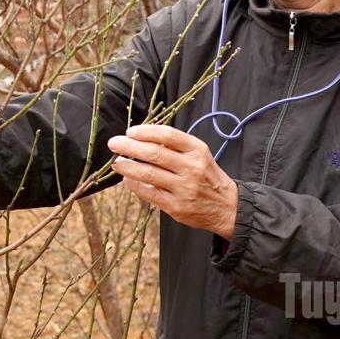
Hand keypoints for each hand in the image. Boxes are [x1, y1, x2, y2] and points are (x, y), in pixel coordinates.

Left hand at [107, 124, 238, 239]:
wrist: (226, 206)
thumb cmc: (206, 175)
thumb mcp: (199, 154)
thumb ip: (175, 146)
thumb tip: (142, 138)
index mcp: (197, 150)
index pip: (167, 135)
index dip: (146, 131)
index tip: (130, 132)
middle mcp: (191, 168)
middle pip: (154, 153)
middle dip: (129, 147)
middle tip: (114, 143)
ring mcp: (183, 188)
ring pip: (148, 174)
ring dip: (127, 167)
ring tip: (116, 163)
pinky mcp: (176, 207)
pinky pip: (149, 193)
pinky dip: (134, 185)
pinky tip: (126, 179)